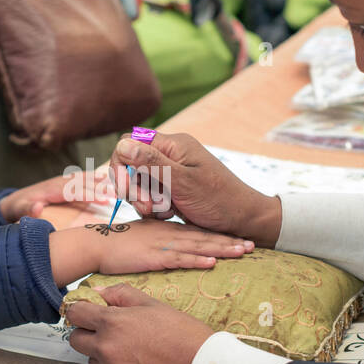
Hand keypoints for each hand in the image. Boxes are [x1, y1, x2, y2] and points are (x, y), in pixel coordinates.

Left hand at [0, 169, 115, 221]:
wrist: (14, 201)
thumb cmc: (18, 209)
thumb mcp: (18, 211)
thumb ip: (27, 210)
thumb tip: (36, 207)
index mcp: (51, 191)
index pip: (74, 191)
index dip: (89, 194)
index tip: (105, 199)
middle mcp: (59, 182)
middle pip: (83, 183)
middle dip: (101, 187)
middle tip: (120, 193)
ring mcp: (62, 180)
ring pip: (85, 178)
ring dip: (101, 181)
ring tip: (119, 184)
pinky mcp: (64, 182)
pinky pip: (82, 178)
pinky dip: (95, 177)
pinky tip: (107, 178)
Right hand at [47, 219, 252, 284]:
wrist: (94, 245)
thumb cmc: (116, 244)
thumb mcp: (142, 237)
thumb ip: (159, 240)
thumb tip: (173, 247)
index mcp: (167, 228)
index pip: (199, 230)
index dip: (220, 234)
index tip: (240, 239)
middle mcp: (169, 232)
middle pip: (204, 235)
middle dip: (229, 240)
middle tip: (252, 245)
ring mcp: (162, 243)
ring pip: (197, 245)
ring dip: (221, 248)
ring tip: (242, 251)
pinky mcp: (153, 255)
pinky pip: (179, 257)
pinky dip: (196, 259)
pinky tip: (212, 262)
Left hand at [65, 283, 210, 363]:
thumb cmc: (182, 333)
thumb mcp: (153, 305)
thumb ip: (121, 295)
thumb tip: (97, 292)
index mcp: (111, 323)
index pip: (75, 314)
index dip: (82, 312)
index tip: (89, 314)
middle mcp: (105, 349)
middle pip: (76, 340)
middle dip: (88, 335)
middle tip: (111, 334)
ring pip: (93, 362)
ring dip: (105, 357)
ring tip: (134, 354)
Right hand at [110, 131, 281, 245]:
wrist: (241, 220)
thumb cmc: (218, 200)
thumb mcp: (183, 181)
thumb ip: (152, 163)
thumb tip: (123, 145)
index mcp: (173, 145)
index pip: (130, 143)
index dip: (121, 165)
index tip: (123, 188)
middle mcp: (170, 155)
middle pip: (132, 165)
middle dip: (134, 188)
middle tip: (147, 207)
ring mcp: (171, 173)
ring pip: (139, 183)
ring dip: (145, 201)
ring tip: (164, 212)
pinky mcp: (172, 190)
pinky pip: (150, 195)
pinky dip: (154, 208)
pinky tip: (169, 214)